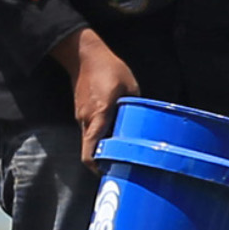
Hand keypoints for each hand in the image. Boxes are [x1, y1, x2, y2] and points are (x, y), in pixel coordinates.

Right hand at [57, 28, 138, 155]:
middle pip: (91, 150)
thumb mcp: (130, 86)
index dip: (97, 167)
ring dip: (102, 148)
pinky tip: (114, 133)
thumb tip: (146, 122)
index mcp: (99, 114)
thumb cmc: (109, 68)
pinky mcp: (82, 112)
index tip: (109, 174)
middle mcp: (86, 119)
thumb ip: (136, 106)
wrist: (84, 55)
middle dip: (103, 161)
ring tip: (120, 151)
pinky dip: (100, 137)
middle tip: (121, 167)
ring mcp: (82, 116)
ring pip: (91, 141)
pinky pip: (91, 130)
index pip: (90, 149)